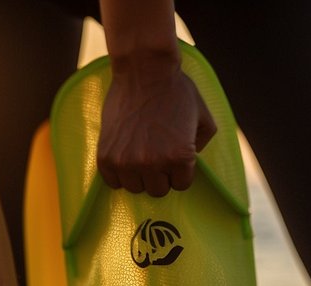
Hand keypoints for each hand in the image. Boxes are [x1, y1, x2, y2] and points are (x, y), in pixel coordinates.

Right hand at [97, 63, 216, 196]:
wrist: (144, 69)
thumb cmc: (176, 90)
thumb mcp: (203, 116)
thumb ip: (202, 144)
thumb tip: (192, 160)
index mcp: (180, 157)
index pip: (181, 185)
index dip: (179, 170)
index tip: (173, 155)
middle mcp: (153, 164)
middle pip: (157, 190)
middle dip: (160, 175)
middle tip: (156, 153)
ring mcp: (127, 162)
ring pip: (135, 188)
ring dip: (139, 175)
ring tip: (139, 153)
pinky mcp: (106, 157)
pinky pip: (113, 182)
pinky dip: (118, 173)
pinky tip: (123, 154)